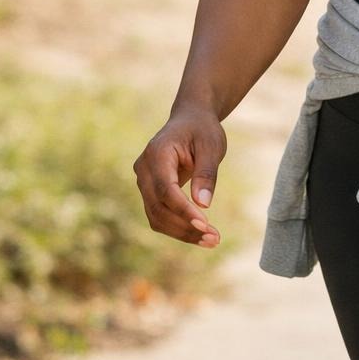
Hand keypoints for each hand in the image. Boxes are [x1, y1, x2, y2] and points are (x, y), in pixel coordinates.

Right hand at [133, 105, 226, 248]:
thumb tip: (203, 205)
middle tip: (215, 239)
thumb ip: (206, 173)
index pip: (166, 190)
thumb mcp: (211, 145)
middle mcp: (144, 169)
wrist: (190, 119)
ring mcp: (144, 181)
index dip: (183, 210)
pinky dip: (178, 227)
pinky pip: (159, 215)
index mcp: (157, 153)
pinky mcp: (150, 191)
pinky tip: (200, 234)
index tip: (205, 224)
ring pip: (156, 217)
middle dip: (185, 227)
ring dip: (182, 232)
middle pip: (158, 208)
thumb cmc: (202, 130)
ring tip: (212, 240)